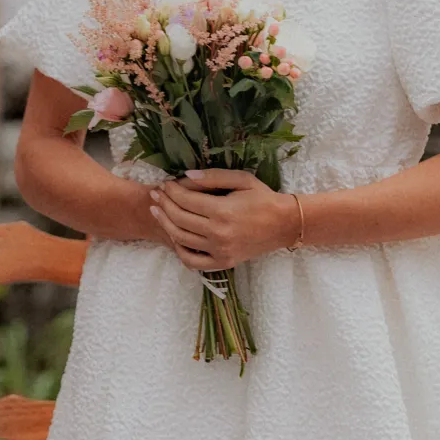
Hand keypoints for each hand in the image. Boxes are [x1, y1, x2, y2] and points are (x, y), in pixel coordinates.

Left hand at [148, 170, 300, 270]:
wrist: (284, 225)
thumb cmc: (263, 198)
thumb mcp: (242, 179)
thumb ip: (213, 176)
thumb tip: (185, 176)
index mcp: (222, 211)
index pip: (185, 200)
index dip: (171, 191)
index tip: (165, 183)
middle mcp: (218, 234)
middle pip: (179, 219)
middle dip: (164, 204)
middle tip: (156, 194)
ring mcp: (220, 251)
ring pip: (181, 239)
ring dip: (165, 224)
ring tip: (157, 211)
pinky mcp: (223, 263)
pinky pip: (192, 261)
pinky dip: (179, 250)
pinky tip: (174, 236)